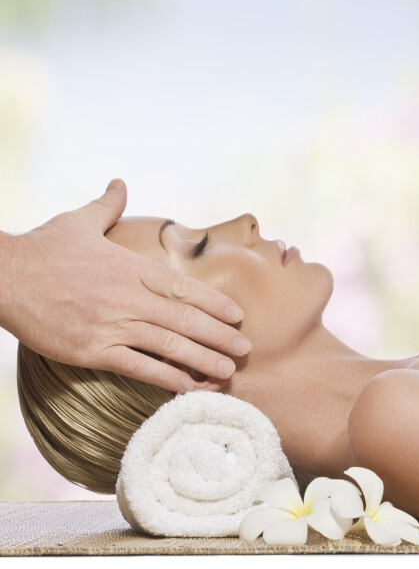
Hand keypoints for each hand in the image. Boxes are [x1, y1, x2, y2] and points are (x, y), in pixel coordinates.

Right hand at [1, 179, 250, 392]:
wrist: (2, 276)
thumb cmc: (43, 248)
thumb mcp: (80, 221)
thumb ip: (108, 206)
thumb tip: (119, 182)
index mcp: (130, 266)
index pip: (182, 288)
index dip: (214, 303)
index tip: (237, 315)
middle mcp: (127, 295)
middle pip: (184, 318)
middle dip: (219, 334)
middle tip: (245, 347)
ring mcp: (110, 323)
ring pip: (168, 345)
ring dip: (202, 359)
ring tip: (228, 370)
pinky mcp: (91, 349)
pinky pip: (138, 366)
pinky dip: (166, 378)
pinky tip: (189, 387)